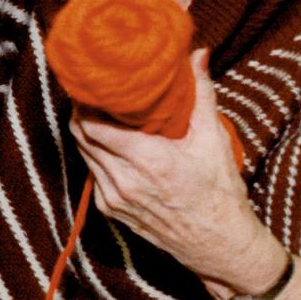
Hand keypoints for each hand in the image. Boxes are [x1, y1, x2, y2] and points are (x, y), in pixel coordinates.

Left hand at [69, 49, 285, 294]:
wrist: (218, 245)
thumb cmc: (219, 192)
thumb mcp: (212, 139)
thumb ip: (201, 94)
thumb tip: (197, 54)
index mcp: (147, 161)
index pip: (93, 125)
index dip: (86, 102)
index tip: (91, 83)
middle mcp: (124, 181)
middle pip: (81, 136)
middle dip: (82, 112)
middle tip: (91, 93)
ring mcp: (113, 198)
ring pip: (83, 154)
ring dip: (86, 133)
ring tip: (96, 112)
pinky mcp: (110, 209)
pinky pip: (93, 173)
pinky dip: (95, 154)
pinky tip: (109, 143)